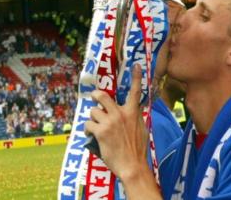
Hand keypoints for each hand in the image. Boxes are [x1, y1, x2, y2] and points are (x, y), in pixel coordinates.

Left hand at [84, 64, 147, 179]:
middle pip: (102, 96)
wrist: (132, 165)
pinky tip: (92, 136)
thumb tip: (132, 112)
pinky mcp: (100, 131)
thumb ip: (135, 117)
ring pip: (93, 111)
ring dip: (93, 119)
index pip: (135, 91)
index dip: (136, 77)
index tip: (135, 65)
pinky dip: (88, 130)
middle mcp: (121, 113)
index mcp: (133, 112)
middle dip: (95, 97)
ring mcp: (110, 122)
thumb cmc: (137, 150)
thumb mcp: (142, 129)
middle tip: (95, 100)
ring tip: (96, 128)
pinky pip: (88, 124)